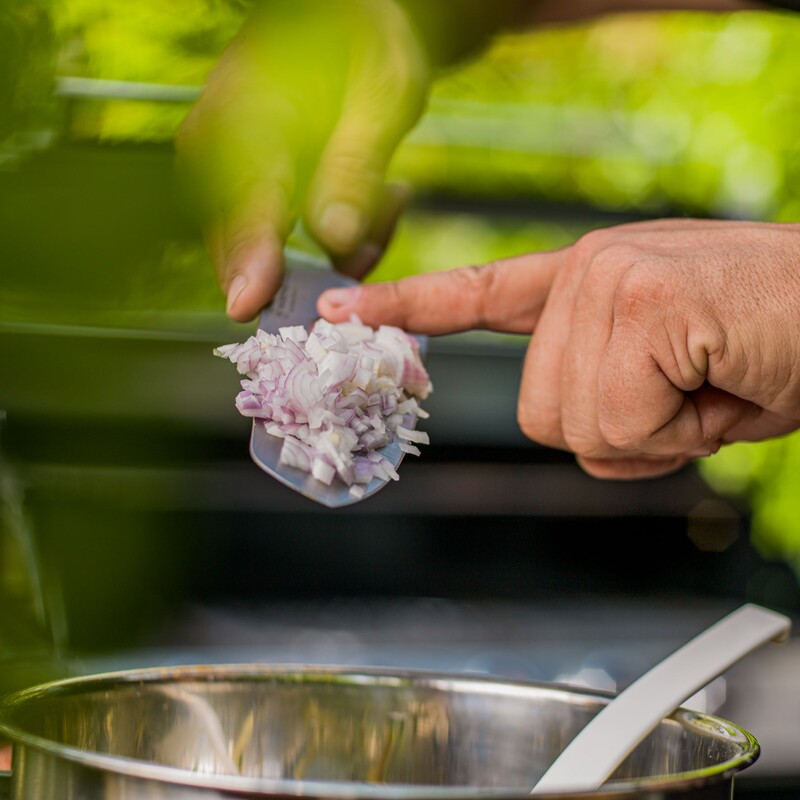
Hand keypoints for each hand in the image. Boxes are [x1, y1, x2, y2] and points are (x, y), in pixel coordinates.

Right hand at [176, 0, 429, 320]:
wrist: (348, 30)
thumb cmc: (365, 49)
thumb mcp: (383, 96)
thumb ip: (355, 169)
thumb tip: (333, 240)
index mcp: (246, 112)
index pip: (245, 200)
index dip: (249, 258)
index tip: (247, 306)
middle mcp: (218, 149)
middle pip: (246, 243)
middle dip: (320, 262)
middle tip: (385, 212)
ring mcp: (225, 178)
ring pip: (271, 255)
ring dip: (338, 247)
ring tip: (386, 191)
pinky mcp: (245, 198)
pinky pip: (284, 249)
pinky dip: (334, 241)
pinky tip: (372, 197)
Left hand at [318, 219, 799, 478]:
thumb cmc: (774, 342)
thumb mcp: (674, 373)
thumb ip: (604, 391)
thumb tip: (574, 423)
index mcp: (587, 282)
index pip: (478, 293)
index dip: (407, 306)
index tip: (341, 311)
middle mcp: (588, 269)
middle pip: (535, 413)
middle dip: (615, 429)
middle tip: (688, 390)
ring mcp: (609, 280)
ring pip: (572, 425)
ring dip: (651, 431)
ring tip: (709, 380)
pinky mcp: (642, 303)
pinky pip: (618, 422)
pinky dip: (677, 433)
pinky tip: (720, 380)